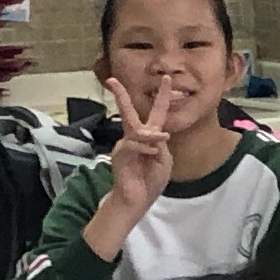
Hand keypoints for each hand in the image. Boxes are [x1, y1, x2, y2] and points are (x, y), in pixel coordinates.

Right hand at [105, 65, 205, 222]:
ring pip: (137, 131)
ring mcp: (125, 145)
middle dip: (120, 95)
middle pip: (127, 111)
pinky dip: (144, 148)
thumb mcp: (164, 161)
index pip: (156, 112)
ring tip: (159, 143)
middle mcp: (135, 138)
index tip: (167, 79)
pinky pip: (132, 145)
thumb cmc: (150, 181)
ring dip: (150, 136)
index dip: (163, 96)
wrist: (138, 200)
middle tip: (112, 80)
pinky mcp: (119, 155)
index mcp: (149, 137)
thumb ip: (161, 145)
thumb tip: (154, 134)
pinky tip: (151, 154)